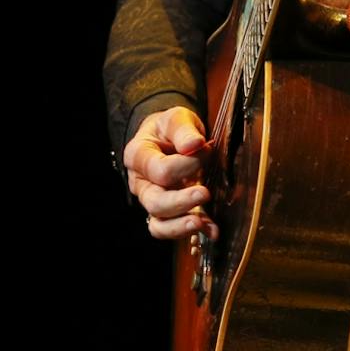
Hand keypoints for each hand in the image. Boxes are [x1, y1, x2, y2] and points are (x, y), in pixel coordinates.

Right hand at [124, 106, 215, 241]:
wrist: (168, 137)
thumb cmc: (170, 129)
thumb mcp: (176, 118)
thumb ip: (183, 130)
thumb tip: (195, 144)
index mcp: (138, 157)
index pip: (159, 170)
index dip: (185, 165)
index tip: (207, 150)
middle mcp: (141, 183)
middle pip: (155, 202)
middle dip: (180, 201)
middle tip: (204, 193)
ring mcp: (153, 200)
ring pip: (159, 223)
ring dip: (181, 226)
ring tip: (201, 223)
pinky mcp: (168, 212)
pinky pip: (172, 229)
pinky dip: (191, 232)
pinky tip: (211, 230)